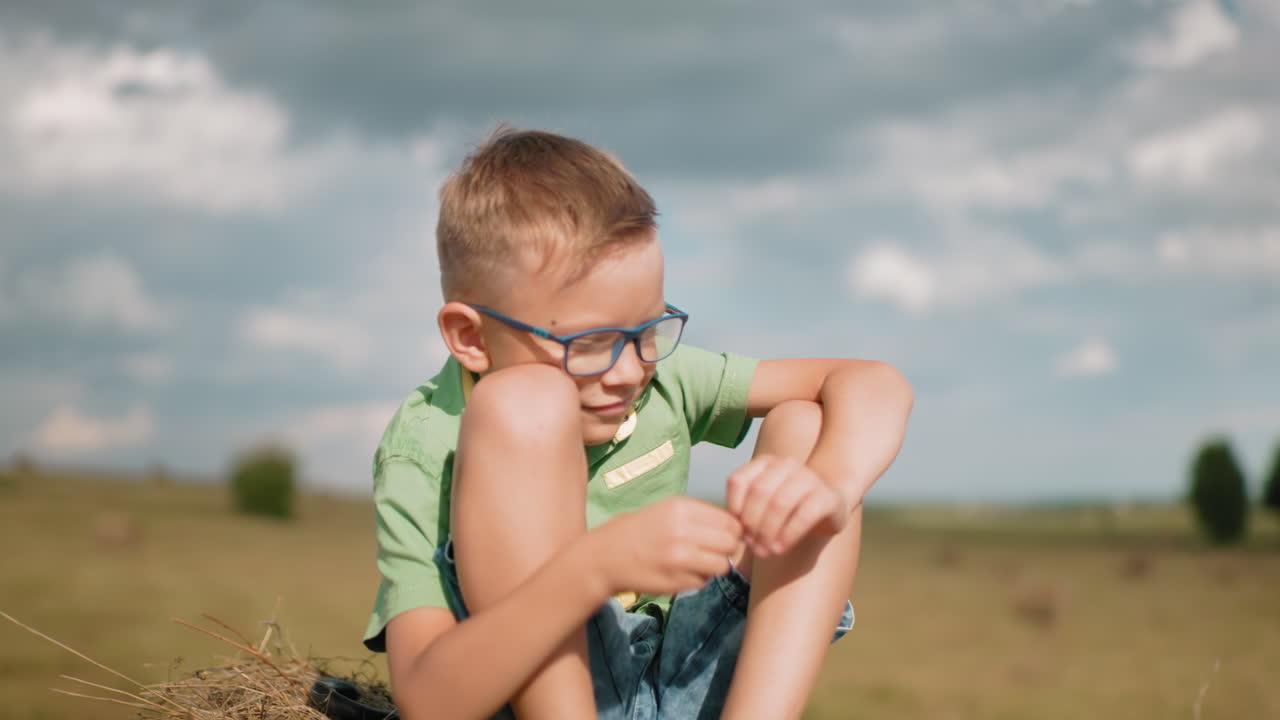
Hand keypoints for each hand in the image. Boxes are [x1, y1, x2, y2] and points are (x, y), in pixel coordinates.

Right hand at [591, 497, 742, 596]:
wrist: (605, 557)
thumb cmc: (637, 531)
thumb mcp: (666, 510)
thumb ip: (698, 516)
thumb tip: (733, 527)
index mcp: (682, 508)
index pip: (729, 521)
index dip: (732, 530)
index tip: (723, 536)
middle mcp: (683, 531)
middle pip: (730, 543)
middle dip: (726, 549)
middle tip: (713, 551)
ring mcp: (680, 558)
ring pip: (721, 565)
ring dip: (714, 566)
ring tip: (697, 563)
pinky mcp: (676, 581)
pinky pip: (703, 582)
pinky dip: (697, 580)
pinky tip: (680, 573)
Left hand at [725, 455, 850, 557]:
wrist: (830, 505)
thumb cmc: (789, 508)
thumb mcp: (764, 504)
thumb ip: (747, 511)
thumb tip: (733, 532)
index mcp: (765, 463)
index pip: (738, 480)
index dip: (733, 506)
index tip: (736, 529)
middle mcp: (786, 465)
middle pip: (759, 492)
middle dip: (751, 523)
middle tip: (751, 545)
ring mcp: (808, 477)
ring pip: (780, 503)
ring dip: (768, 531)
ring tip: (764, 551)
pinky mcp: (826, 496)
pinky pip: (804, 515)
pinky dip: (788, 535)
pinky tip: (780, 549)